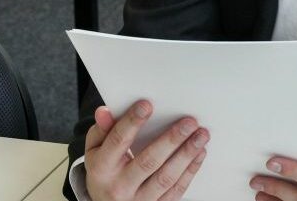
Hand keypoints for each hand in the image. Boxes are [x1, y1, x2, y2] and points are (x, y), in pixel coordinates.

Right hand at [83, 100, 209, 200]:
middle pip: (148, 161)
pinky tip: (199, 152)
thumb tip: (105, 111)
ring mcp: (139, 200)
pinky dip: (190, 170)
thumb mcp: (94, 150)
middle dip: (171, 140)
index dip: (132, 122)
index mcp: (102, 169)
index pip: (118, 142)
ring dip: (187, 155)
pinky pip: (176, 190)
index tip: (147, 105)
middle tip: (189, 122)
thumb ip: (101, 129)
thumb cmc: (103, 171)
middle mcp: (119, 187)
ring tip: (201, 135)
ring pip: (166, 178)